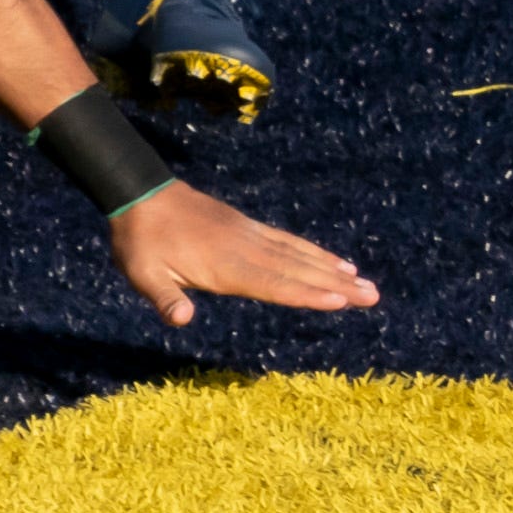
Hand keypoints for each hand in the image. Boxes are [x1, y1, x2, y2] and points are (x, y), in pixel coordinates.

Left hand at [106, 181, 379, 326]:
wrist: (139, 192)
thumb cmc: (139, 241)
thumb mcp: (142, 273)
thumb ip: (164, 297)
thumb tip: (181, 320)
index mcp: (224, 265)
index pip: (272, 283)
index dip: (305, 293)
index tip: (340, 299)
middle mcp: (245, 249)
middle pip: (297, 270)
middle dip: (335, 285)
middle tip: (373, 296)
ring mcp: (249, 235)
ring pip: (299, 255)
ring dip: (332, 269)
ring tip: (365, 282)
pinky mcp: (247, 227)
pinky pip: (288, 242)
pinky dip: (313, 252)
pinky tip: (332, 261)